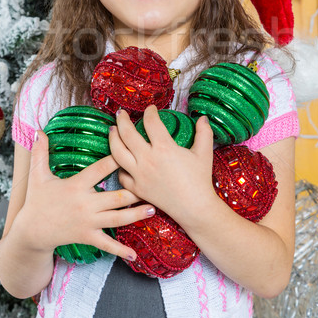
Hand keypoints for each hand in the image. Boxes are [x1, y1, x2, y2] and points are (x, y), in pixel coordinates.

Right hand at [19, 130, 155, 260]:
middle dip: (135, 192)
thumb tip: (37, 132)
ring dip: (136, 215)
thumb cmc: (37, 202)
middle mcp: (85, 204)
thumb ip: (40, 153)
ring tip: (153, 209)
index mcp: (76, 186)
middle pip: (116, 197)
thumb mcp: (37, 176)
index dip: (115, 158)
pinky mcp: (88, 237)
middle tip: (154, 184)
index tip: (130, 148)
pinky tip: (134, 255)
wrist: (31, 232)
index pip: (100, 169)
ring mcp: (88, 222)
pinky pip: (107, 245)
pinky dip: (121, 251)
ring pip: (117, 219)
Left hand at [109, 106, 214, 227]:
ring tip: (112, 130)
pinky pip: (121, 175)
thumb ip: (204, 132)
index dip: (150, 112)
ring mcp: (139, 175)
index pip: (151, 122)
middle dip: (122, 120)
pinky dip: (118, 166)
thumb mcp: (204, 153)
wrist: (195, 208)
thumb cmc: (200, 180)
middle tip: (121, 114)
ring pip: (117, 153)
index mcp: (164, 148)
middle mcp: (147, 159)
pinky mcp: (137, 189)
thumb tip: (202, 118)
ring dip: (112, 139)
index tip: (151, 109)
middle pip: (127, 134)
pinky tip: (120, 160)